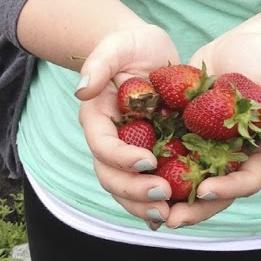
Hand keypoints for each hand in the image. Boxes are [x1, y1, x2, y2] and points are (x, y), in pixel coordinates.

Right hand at [73, 24, 181, 227]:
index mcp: (98, 119)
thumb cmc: (130, 45)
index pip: (102, 146)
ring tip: (171, 214)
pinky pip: (149, 185)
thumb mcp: (116, 45)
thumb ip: (99, 62)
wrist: (148, 52)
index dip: (121, 158)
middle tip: (164, 195)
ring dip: (145, 206)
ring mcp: (129, 151)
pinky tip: (177, 215)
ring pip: (127, 189)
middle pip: (111, 176)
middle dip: (134, 190)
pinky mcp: (151, 155)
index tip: (148, 161)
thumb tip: (82, 90)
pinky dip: (157, 203)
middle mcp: (110, 141)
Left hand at [157, 30, 260, 227]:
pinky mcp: (186, 134)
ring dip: (171, 199)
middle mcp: (233, 156)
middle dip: (195, 209)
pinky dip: (154, 169)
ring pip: (190, 182)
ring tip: (148, 209)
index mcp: (259, 150)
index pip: (248, 180)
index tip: (205, 189)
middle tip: (171, 219)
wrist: (243, 43)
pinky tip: (132, 175)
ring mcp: (208, 147)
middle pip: (216, 193)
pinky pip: (170, 156)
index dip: (228, 190)